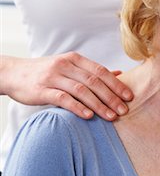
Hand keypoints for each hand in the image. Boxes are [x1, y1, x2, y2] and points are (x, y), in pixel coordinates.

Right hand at [2, 53, 132, 119]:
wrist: (15, 73)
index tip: (129, 96)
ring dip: (98, 104)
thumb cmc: (46, 71)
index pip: (100, 71)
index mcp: (75, 59)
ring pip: (81, 90)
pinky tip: (88, 116)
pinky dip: (77, 107)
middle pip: (93, 81)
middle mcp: (66, 65)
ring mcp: (53, 77)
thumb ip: (91, 71)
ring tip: (111, 116)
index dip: (116, 84)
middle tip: (124, 110)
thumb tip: (118, 74)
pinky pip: (63, 99)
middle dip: (111, 96)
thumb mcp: (69, 66)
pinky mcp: (42, 90)